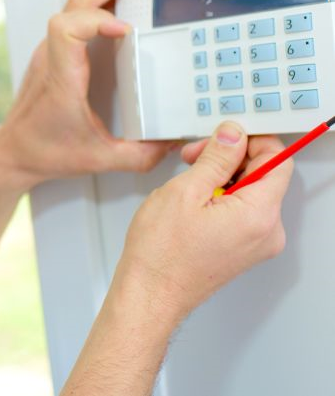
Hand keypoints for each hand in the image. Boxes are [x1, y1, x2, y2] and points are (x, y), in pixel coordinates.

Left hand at [0, 0, 173, 192]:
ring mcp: (51, 52)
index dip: (98, 18)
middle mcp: (53, 57)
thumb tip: (170, 143)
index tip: (126, 29)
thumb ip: (139, 155)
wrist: (12, 151)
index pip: (68, 27)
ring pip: (73, 1)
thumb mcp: (98, 158)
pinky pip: (74, 13)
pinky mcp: (54, 53)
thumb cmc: (42, 150)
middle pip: (76, 0)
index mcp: (62, 77)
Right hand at [114, 121, 292, 324]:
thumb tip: (233, 135)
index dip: (250, 141)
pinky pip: (243, 210)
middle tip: (195, 157)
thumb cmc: (161, 253)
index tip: (224, 138)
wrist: (150, 292)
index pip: (278, 160)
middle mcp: (267, 232)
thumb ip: (216, 158)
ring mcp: (256, 243)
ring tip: (188, 183)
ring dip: (222, 176)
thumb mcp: (185, 190)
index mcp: (258, 215)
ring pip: (251, 191)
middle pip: (264, 174)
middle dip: (230, 158)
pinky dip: (221, 197)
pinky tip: (193, 201)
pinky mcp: (244, 248)